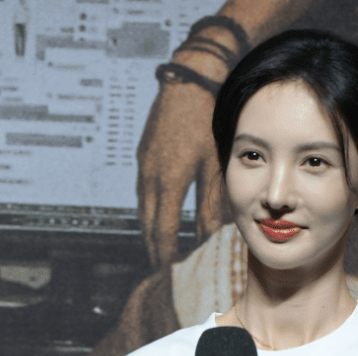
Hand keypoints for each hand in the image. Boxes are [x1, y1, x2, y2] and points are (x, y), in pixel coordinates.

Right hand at [137, 84, 224, 267]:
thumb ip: (210, 206)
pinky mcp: (144, 155)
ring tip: (161, 250)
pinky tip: (159, 216)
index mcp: (168, 183)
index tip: (173, 273)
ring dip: (150, 233)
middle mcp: (150, 177)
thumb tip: (209, 238)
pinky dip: (150, 211)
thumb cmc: (208, 120)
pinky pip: (143, 193)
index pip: (164, 232)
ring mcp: (144, 165)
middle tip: (164, 272)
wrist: (191, 79)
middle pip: (148, 226)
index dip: (168, 256)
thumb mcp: (214, 167)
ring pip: (142, 210)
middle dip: (156, 251)